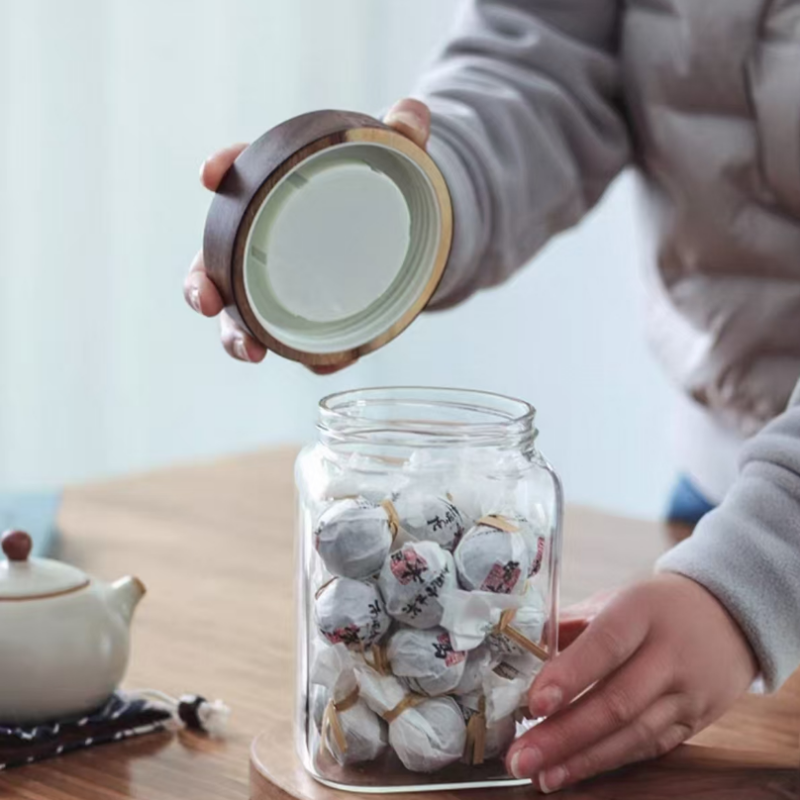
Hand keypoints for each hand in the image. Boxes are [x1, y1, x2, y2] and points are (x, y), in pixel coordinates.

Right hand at [183, 99, 430, 368]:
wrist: (407, 231)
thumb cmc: (379, 187)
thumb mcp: (394, 156)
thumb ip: (404, 130)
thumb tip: (412, 115)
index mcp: (273, 189)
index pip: (237, 173)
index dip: (220, 169)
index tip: (210, 173)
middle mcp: (263, 241)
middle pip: (214, 264)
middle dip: (201, 284)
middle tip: (206, 299)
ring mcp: (282, 286)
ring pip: (244, 316)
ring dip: (236, 336)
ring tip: (249, 351)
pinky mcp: (312, 319)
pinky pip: (302, 344)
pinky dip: (309, 357)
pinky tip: (321, 363)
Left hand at [506, 574, 757, 792]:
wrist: (727, 616)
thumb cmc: (654, 606)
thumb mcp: (614, 599)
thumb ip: (570, 623)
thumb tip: (521, 647)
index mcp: (641, 612)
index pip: (604, 645)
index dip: (570, 676)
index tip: (534, 703)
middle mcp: (669, 654)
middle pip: (617, 702)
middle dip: (564, 735)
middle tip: (521, 755)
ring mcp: (687, 694)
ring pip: (633, 735)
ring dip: (582, 760)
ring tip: (540, 775)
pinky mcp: (695, 723)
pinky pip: (649, 748)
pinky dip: (608, 763)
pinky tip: (573, 773)